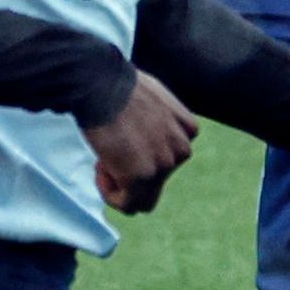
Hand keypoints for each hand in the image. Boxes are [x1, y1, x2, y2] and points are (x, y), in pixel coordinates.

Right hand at [83, 72, 196, 212]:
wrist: (103, 84)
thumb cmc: (119, 85)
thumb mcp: (155, 98)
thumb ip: (160, 120)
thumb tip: (146, 131)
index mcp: (189, 131)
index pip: (169, 157)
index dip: (142, 152)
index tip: (123, 136)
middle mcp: (182, 150)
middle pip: (157, 179)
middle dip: (131, 170)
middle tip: (111, 149)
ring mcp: (164, 166)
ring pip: (143, 198)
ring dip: (119, 182)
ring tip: (104, 157)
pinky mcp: (143, 177)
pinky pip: (127, 205)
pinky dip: (110, 193)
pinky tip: (101, 168)